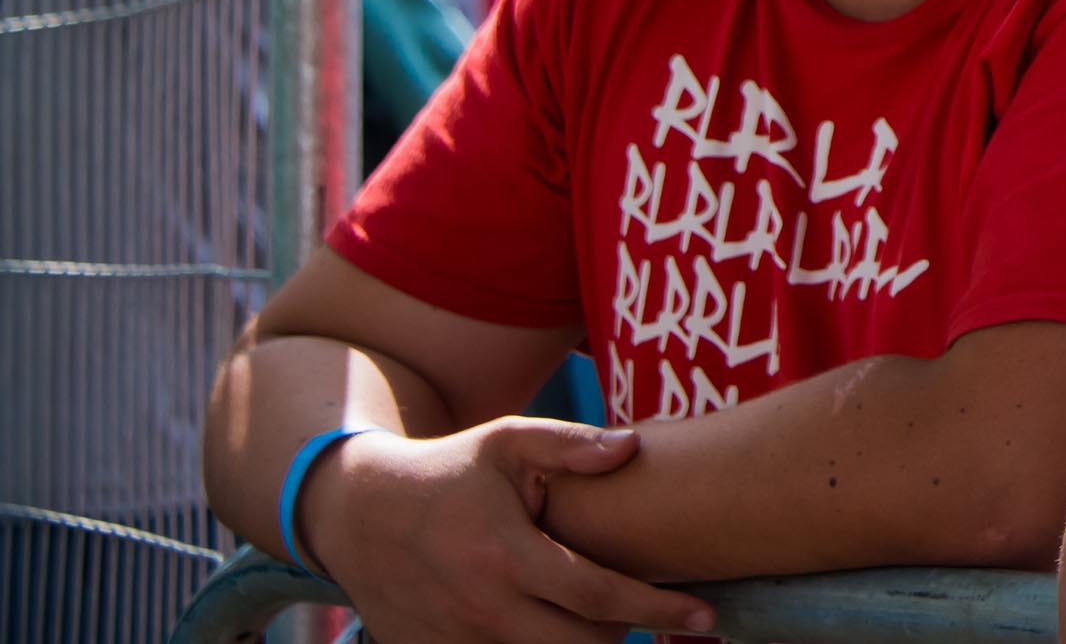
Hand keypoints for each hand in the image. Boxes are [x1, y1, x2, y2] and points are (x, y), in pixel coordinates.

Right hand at [296, 418, 715, 642]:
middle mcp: (482, 609)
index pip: (600, 597)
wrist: (358, 514)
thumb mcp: (506, 441)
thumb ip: (570, 444)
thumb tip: (631, 447)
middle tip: (642, 608)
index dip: (659, 611)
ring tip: (595, 615)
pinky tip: (547, 622)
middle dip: (624, 632)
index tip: (706, 616)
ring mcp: (455, 641)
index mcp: (508, 556)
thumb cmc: (449, 471)